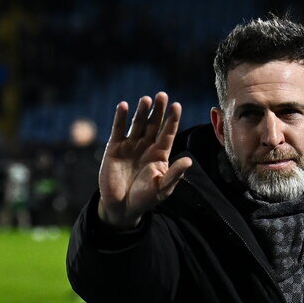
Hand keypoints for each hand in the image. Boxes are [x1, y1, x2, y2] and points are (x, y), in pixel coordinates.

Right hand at [97, 92, 192, 228]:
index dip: (172, 120)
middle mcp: (146, 146)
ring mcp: (130, 145)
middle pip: (153, 124)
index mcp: (160, 154)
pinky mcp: (114, 147)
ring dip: (141, 111)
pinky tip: (124, 106)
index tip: (177, 106)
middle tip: (162, 95)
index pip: (167, 133)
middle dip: (158, 110)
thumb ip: (174, 174)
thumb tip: (189, 160)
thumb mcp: (162, 188)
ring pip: (137, 124)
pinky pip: (118, 129)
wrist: (121, 207)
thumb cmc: (145, 199)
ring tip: (146, 100)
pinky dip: (121, 118)